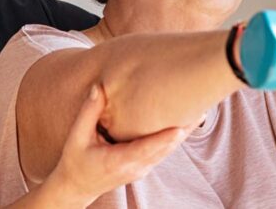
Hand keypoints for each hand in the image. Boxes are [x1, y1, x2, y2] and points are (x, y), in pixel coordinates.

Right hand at [43, 85, 189, 204]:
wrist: (76, 187)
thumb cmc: (75, 160)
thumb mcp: (76, 137)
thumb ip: (89, 112)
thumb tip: (100, 87)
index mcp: (119, 160)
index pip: (147, 149)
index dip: (165, 138)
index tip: (181, 126)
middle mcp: (135, 167)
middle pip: (165, 149)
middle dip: (183, 130)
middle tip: (200, 108)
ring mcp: (142, 169)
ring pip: (167, 151)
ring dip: (182, 133)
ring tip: (198, 110)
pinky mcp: (144, 167)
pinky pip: (163, 152)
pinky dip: (174, 138)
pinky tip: (185, 122)